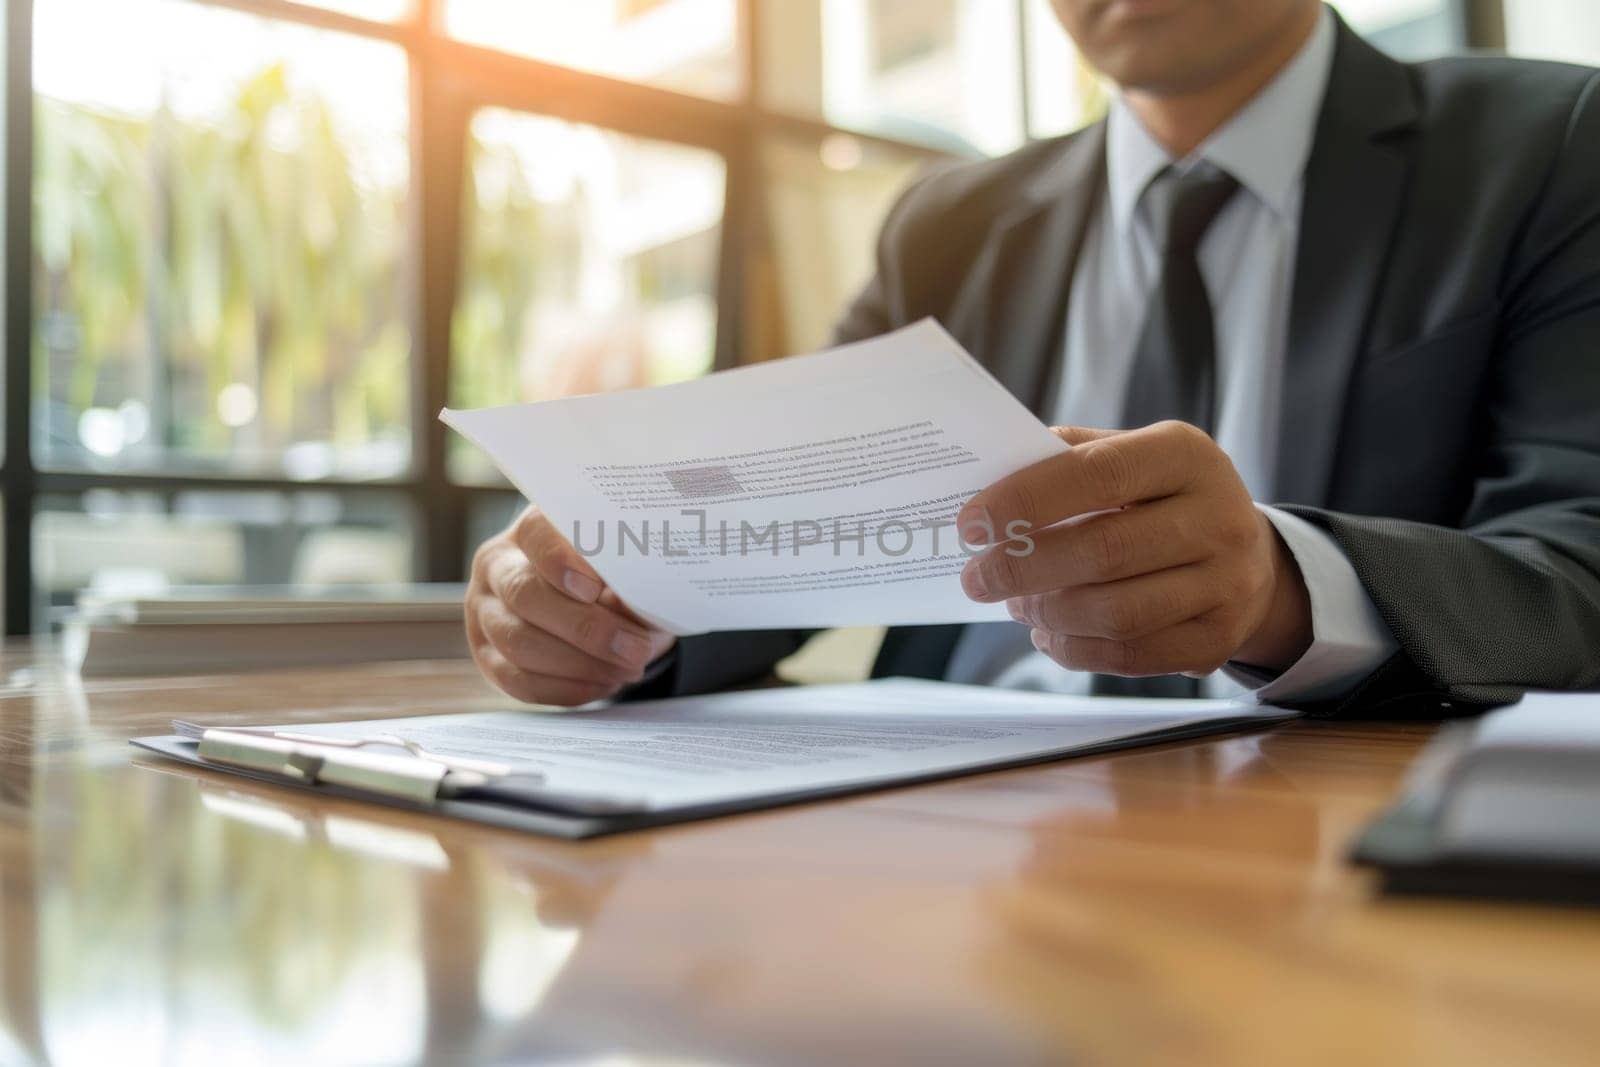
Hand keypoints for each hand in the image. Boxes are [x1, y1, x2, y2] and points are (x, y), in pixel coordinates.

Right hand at [466, 506, 675, 704]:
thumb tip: (636, 601)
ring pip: (519, 643)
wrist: (595, 607)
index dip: (560, 561)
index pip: (536, 535)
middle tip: (634, 648)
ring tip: (627, 668)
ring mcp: (483, 612)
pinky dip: (567, 688)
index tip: (594, 588)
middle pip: (524, 594)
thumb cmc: (613, 580)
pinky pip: (520, 682)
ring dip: (580, 664)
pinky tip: (604, 683)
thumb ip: (627, 580)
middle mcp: (497, 565)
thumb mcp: (626, 570)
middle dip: (585, 628)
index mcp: (530, 530)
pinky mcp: (487, 656)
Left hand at [957, 421, 1311, 678]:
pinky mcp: (1218, 639)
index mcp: (1184, 455)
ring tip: (1016, 605)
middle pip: (1104, 551)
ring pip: (1116, 613)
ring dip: (1048, 613)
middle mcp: (1217, 517)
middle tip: (977, 579)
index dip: (1026, 500)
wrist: (1246, 555)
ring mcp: (1226, 584)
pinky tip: (1048, 633)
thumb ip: (1066, 460)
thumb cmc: (1157, 498)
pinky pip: (1130, 657)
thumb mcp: (1128, 456)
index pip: (1097, 473)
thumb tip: (986, 479)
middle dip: (1023, 568)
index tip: (971, 524)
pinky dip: (1075, 650)